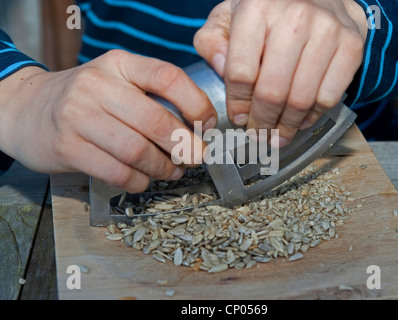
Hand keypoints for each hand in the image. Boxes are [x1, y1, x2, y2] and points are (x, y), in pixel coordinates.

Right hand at [0, 50, 216, 192]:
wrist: (27, 109)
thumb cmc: (86, 100)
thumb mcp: (116, 82)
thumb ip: (152, 97)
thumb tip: (198, 128)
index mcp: (119, 64)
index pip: (168, 77)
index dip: (196, 103)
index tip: (207, 123)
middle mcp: (97, 85)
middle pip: (156, 120)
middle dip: (186, 145)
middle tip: (196, 157)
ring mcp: (78, 116)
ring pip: (137, 150)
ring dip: (163, 167)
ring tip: (172, 170)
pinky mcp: (67, 147)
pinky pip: (116, 172)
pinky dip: (138, 180)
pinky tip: (144, 179)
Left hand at [195, 0, 366, 146]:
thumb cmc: (270, 11)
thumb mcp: (229, 17)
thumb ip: (212, 42)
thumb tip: (221, 70)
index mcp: (256, 8)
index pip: (240, 72)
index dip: (237, 103)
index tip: (238, 117)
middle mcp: (294, 16)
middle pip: (272, 91)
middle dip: (262, 122)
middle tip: (259, 133)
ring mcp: (327, 30)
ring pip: (301, 99)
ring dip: (287, 126)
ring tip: (278, 135)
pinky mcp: (351, 45)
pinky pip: (329, 97)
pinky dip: (313, 116)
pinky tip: (301, 119)